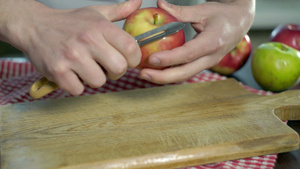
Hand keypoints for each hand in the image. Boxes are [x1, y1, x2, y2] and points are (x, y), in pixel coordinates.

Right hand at [0, 0, 141, 95]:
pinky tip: (73, 74)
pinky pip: (78, 90)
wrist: (34, 26)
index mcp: (100, 27)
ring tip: (86, 69)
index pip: (131, 48)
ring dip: (94, 79)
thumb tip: (138, 2)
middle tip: (106, 67)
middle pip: (119, 69)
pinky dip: (77, 86)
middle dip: (115, 72)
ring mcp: (72, 56)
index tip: (127, 61)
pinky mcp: (58, 70)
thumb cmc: (69, 23)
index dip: (134, 59)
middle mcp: (87, 40)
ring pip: (99, 81)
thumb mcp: (96, 13)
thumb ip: (119, 10)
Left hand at [139, 0, 254, 83]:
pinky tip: (157, 70)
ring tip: (146, 74)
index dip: (169, 58)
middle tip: (143, 74)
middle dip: (162, 76)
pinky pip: (186, 72)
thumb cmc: (223, 14)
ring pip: (185, 75)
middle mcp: (211, 57)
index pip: (187, 54)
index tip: (152, 59)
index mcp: (213, 42)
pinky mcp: (204, 64)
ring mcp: (208, 63)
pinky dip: (171, 73)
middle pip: (185, 73)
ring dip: (164, 77)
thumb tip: (159, 4)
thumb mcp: (203, 10)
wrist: (241, 22)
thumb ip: (180, 11)